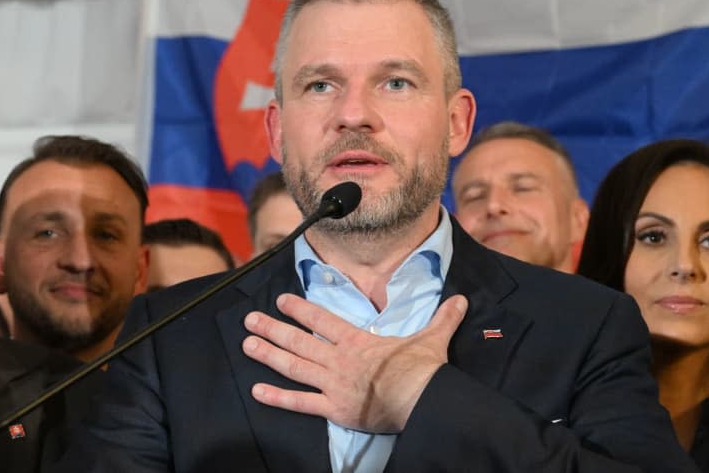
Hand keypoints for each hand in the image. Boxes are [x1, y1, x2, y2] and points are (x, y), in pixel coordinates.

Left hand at [241, 293, 467, 432]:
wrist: (419, 397)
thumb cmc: (422, 369)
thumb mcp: (432, 338)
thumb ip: (442, 318)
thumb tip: (460, 300)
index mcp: (358, 341)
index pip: (323, 320)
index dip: (301, 308)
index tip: (282, 299)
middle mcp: (339, 359)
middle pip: (300, 341)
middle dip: (273, 329)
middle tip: (250, 320)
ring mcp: (333, 383)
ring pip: (294, 366)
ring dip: (269, 354)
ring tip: (248, 344)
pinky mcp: (334, 408)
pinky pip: (300, 403)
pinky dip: (278, 397)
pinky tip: (257, 391)